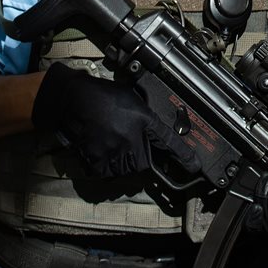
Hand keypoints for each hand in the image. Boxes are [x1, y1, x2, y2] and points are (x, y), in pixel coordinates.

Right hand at [32, 62, 199, 178]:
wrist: (73, 100)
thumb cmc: (101, 95)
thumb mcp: (132, 98)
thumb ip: (145, 115)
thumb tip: (153, 127)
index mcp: (143, 121)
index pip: (169, 142)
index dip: (183, 156)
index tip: (194, 166)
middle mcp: (132, 139)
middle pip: (145, 162)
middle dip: (138, 154)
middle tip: (124, 140)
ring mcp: (116, 152)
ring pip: (127, 170)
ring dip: (122, 161)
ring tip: (110, 141)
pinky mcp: (99, 162)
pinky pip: (109, 172)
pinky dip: (105, 165)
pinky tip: (100, 148)